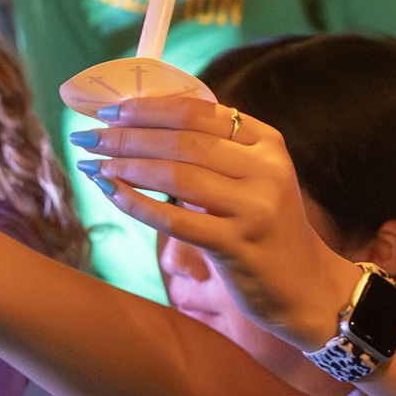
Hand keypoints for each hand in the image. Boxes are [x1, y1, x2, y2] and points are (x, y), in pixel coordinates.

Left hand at [77, 95, 361, 348]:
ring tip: (93, 164)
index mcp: (268, 143)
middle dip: (128, 136)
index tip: (110, 110)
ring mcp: (254, 209)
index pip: (200, 112)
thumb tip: (144, 123)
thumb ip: (216, 151)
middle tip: (89, 137)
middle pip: (183, 141)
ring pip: (177, 176)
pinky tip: (112, 193)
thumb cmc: (267, 228)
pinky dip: (138, 204)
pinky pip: (176, 220)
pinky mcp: (238, 246)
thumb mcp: (254, 178)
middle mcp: (265, 170)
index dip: (149, 108)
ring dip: (127, 166)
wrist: (307, 287)